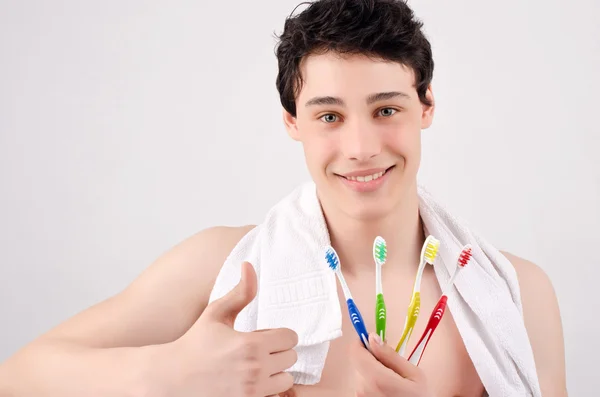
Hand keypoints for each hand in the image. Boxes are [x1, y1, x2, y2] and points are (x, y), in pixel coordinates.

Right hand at [154, 261, 298, 396]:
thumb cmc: (195, 343)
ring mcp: (252, 392)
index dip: (279, 334)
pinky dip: (267, 389)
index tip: (265, 335)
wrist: (172, 378)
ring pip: (286, 379)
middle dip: (278, 352)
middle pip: (291, 358)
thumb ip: (240, 292)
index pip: (291, 338)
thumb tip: (249, 265)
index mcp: (250, 344)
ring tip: (255, 367)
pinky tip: (249, 382)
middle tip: (258, 351)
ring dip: (275, 373)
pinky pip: (274, 396)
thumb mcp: (216, 313)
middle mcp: (255, 370)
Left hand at [351, 333, 434, 396]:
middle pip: (358, 361)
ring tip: (391, 381)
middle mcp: (362, 388)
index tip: (372, 341)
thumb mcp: (413, 374)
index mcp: (376, 378)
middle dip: (372, 359)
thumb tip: (373, 338)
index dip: (362, 342)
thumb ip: (390, 354)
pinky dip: (371, 384)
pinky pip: (362, 385)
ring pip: (360, 373)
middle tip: (390, 365)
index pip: (354, 351)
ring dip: (372, 372)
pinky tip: (386, 390)